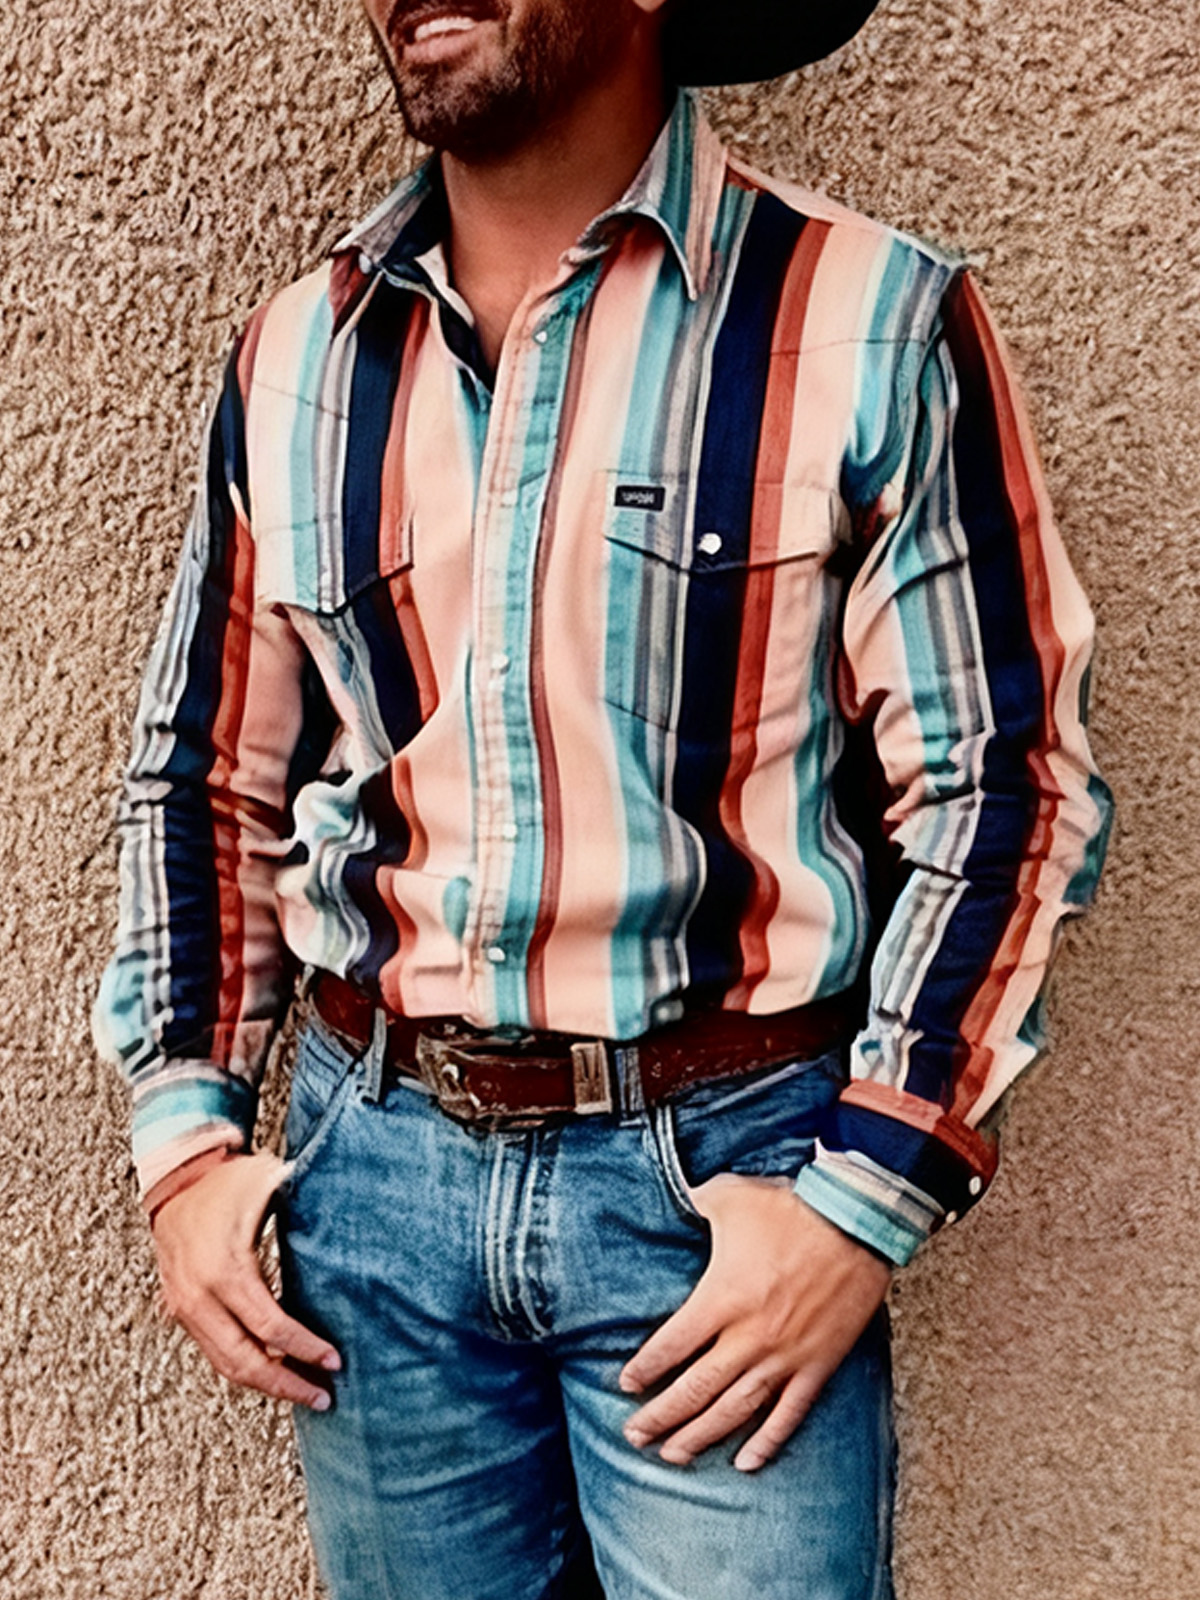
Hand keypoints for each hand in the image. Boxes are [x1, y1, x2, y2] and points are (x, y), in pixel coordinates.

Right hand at [151, 1150, 340, 1409]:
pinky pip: (214, 1351)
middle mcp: (199, 1298)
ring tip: (304, 1393)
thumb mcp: (270, 1188)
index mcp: (225, 1270)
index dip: (304, 1349)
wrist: (176, 1179)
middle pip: (245, 1362)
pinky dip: (245, 1367)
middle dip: (286, 1385)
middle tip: (323, 1397)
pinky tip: (276, 1373)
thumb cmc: (228, 1183)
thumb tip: (353, 1222)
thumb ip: (307, 1208)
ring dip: (266, 1385)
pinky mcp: (180, 1311)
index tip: (335, 1361)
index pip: (270, 1327)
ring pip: (226, 1365)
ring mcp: (185, 1308)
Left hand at [619, 1173, 890, 1470]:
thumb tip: (673, 1196)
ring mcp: (784, 1356)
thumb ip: (694, 1202)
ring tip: (673, 1457)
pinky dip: (766, 1442)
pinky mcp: (817, 1365)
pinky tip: (745, 1463)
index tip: (627, 1385)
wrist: (855, 1221)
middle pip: (695, 1389)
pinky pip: (788, 1414)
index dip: (646, 1369)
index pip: (672, 1346)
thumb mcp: (729, 1196)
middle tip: (634, 1436)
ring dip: (700, 1436)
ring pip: (734, 1410)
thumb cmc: (789, 1207)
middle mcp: (749, 1337)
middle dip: (660, 1417)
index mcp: (722, 1298)